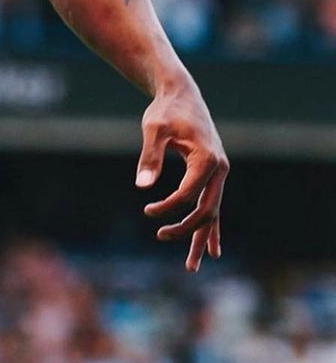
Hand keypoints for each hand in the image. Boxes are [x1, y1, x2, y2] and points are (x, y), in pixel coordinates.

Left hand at [135, 79, 228, 271]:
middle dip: (186, 230)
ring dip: (201, 239)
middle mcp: (219, 170)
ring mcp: (218, 174)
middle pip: (207, 210)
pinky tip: (212, 249)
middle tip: (160, 235)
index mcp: (207, 159)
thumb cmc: (165, 111)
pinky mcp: (212, 175)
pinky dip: (211, 228)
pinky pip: (213, 206)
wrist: (181, 95)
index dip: (168, 207)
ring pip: (213, 213)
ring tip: (191, 267)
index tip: (147, 209)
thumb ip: (150, 156)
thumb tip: (142, 186)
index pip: (189, 195)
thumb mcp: (154, 129)